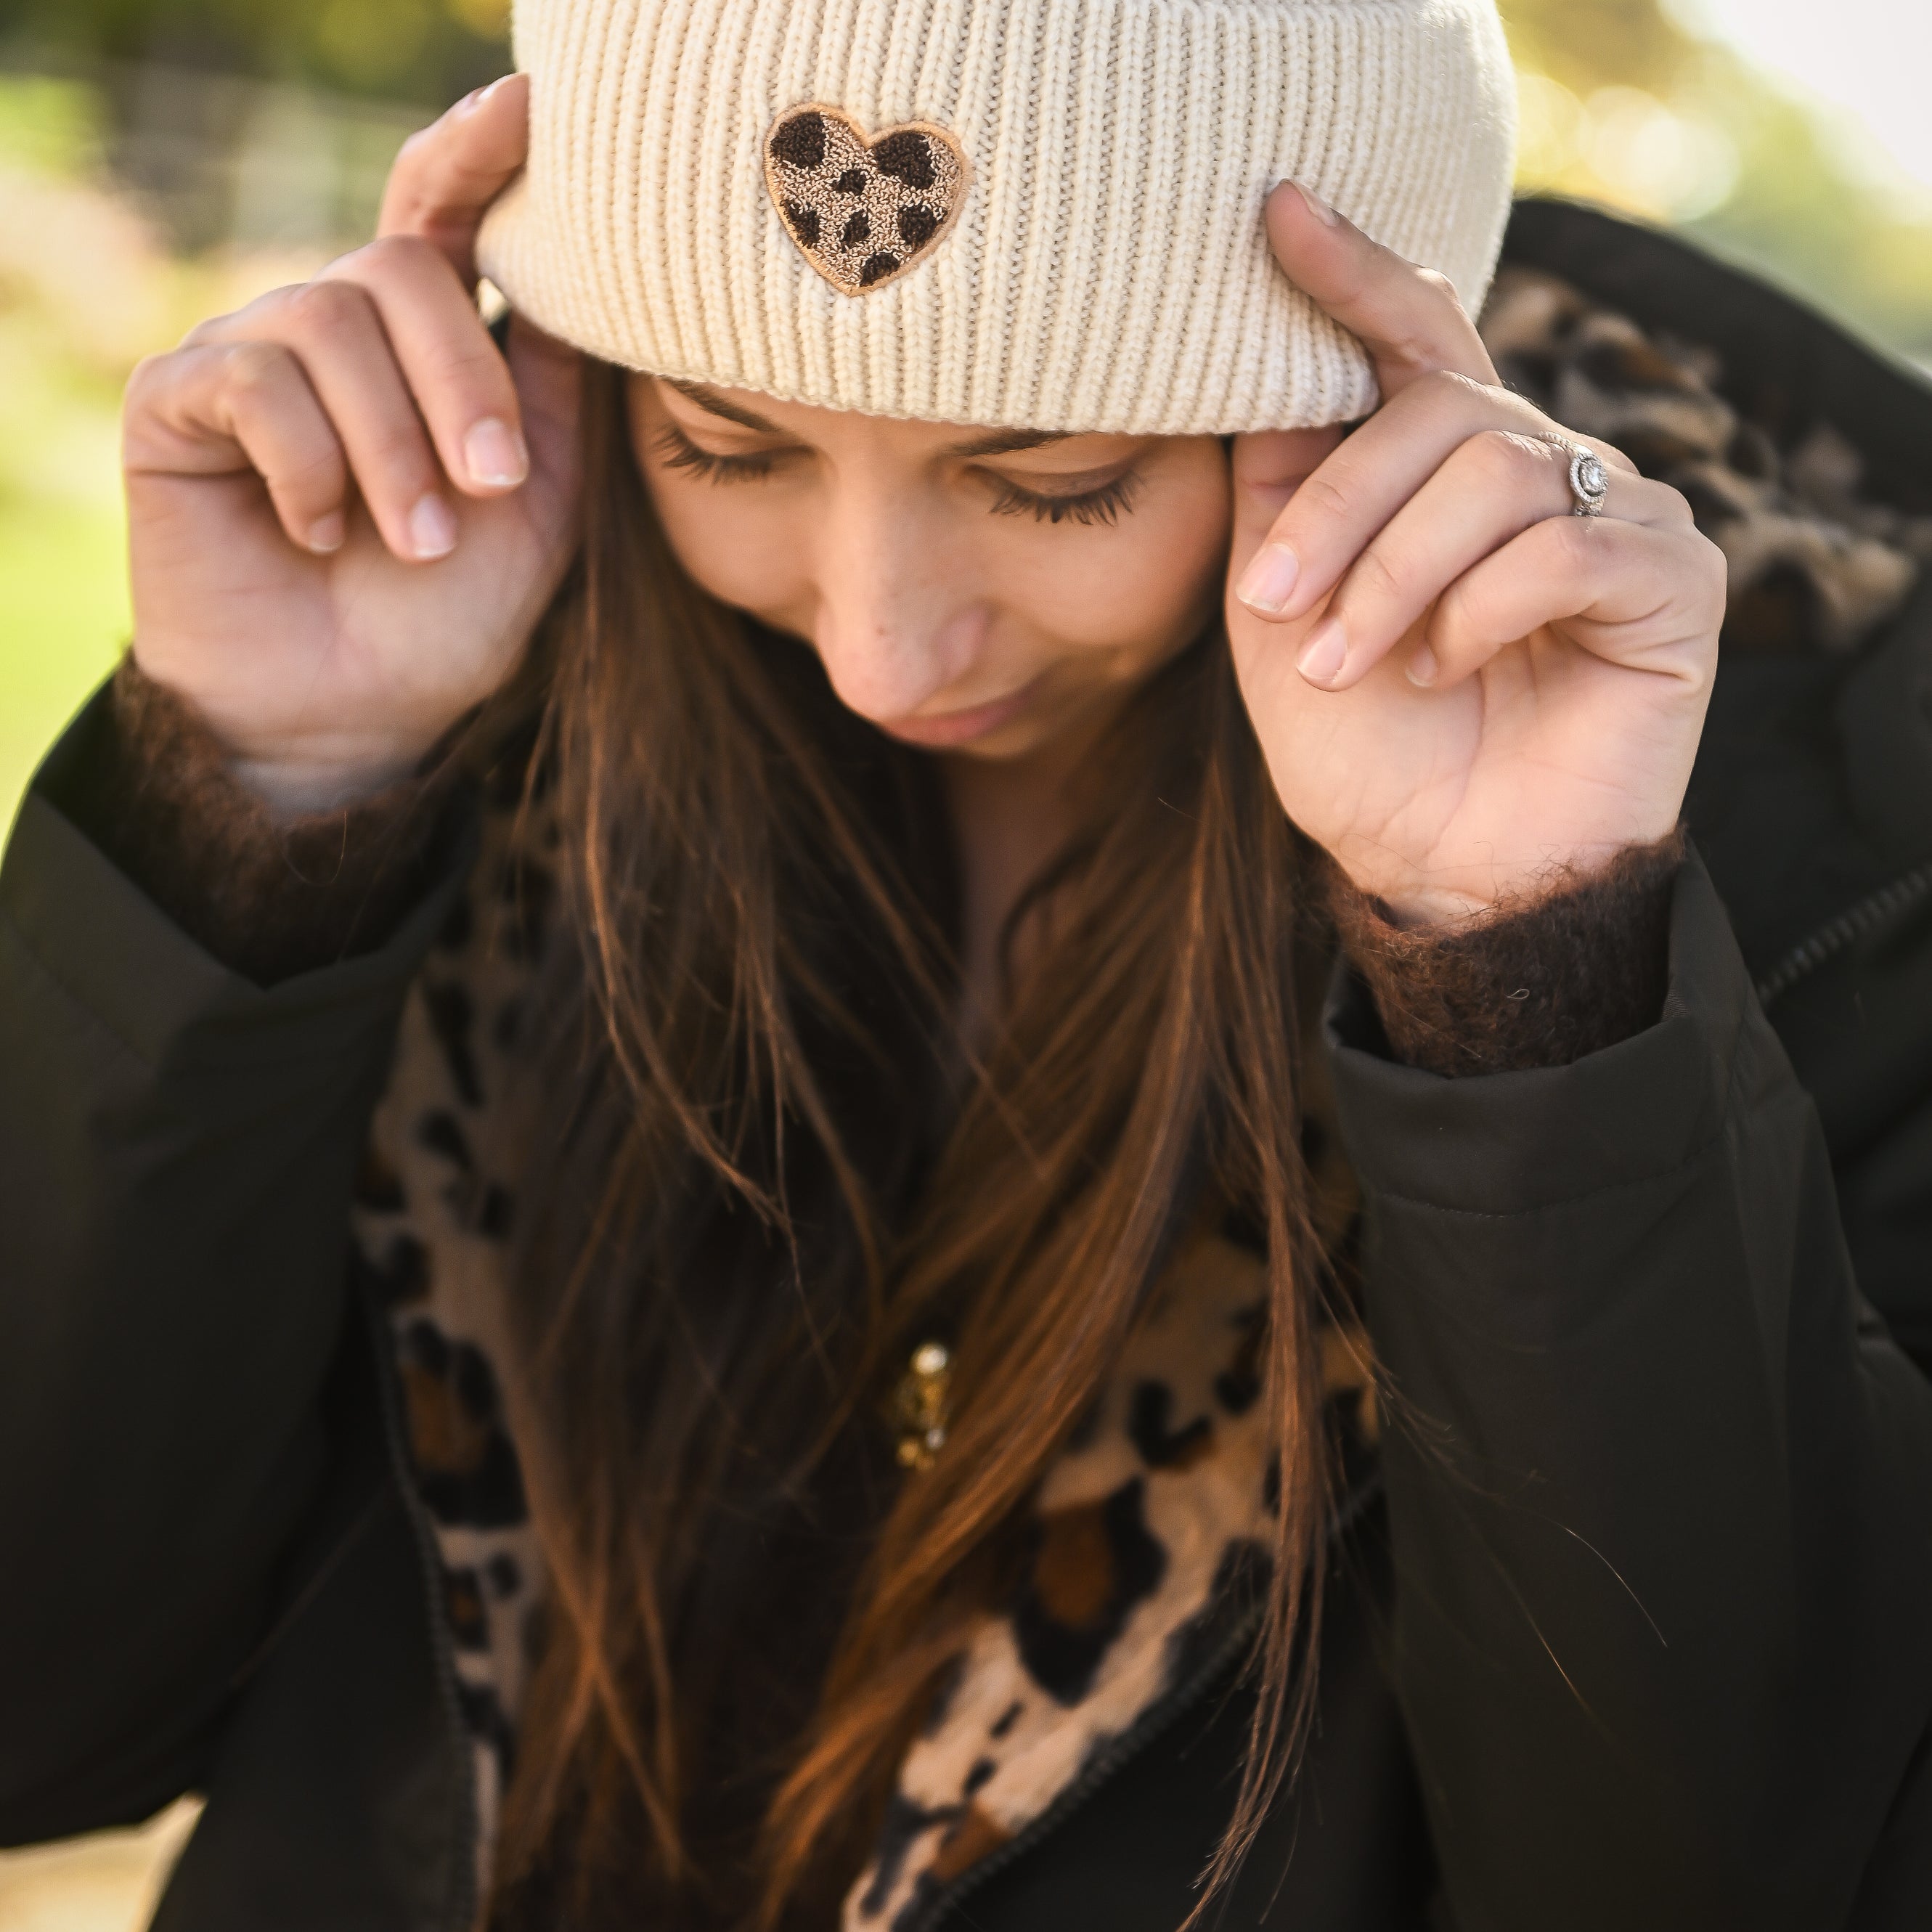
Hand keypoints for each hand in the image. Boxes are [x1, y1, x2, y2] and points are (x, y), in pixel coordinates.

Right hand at [123, 75, 579, 813]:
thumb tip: (579, 268)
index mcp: (422, 340)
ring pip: (328, 321)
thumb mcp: (538, 502)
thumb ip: (552, 389)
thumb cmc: (447, 613)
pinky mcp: (177, 398)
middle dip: (460, 379)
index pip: (443, 212)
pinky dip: (308, 466)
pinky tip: (317, 535)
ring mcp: (249, 351)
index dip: (478, 151)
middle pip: (400, 265)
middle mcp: (333, 326)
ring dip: (390, 446)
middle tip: (492, 486)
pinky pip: (251, 378)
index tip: (533, 108)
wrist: (353, 712)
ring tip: (415, 542)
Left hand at [1227, 184, 1724, 925]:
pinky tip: (1449, 670)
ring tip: (1347, 660)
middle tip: (1274, 604)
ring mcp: (1615, 513)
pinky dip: (1479, 613)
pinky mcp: (1671, 577)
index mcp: (1447, 470)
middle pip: (1438, 404)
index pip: (1416, 339)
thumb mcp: (1282, 618)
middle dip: (1337, 507)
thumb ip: (1280, 497)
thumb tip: (1269, 376)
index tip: (1278, 216)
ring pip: (1493, 473)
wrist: (1443, 872)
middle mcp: (1541, 469)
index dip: (1353, 276)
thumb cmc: (1364, 752)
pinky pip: (1564, 548)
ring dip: (1392, 574)